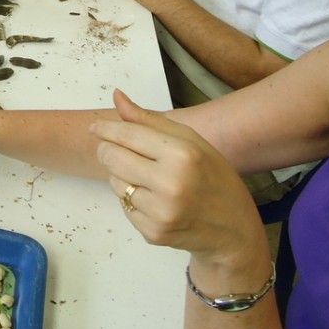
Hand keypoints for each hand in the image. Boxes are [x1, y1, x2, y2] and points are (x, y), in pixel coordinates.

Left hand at [89, 90, 264, 261]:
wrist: (234, 229)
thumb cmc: (212, 176)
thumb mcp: (191, 141)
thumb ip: (150, 120)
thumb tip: (116, 95)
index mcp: (182, 154)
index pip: (127, 134)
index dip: (106, 129)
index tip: (95, 128)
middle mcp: (171, 184)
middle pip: (111, 157)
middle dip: (109, 151)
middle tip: (121, 152)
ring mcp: (161, 212)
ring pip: (115, 183)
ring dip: (123, 177)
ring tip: (150, 179)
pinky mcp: (153, 233)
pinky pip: (124, 207)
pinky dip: (133, 201)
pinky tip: (156, 201)